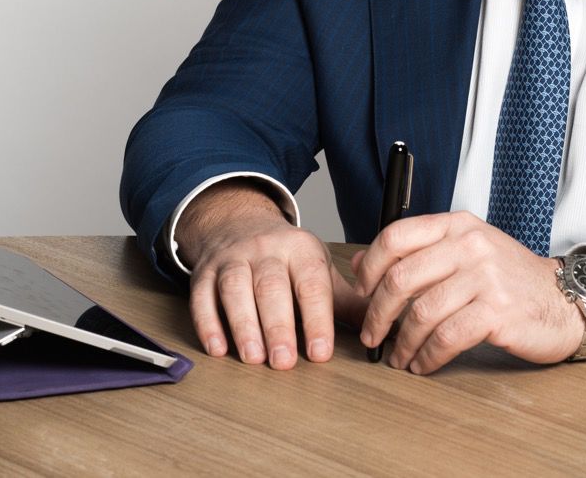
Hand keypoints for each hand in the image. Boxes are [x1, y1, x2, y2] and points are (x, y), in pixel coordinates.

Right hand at [177, 180, 365, 368]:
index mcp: (301, 249)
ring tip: (252, 357)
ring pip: (235, 289)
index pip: (312, 284)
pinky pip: (202, 296)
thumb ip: (347, 302)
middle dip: (278, 326)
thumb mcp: (319, 270)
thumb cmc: (286, 258)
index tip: (320, 352)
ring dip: (243, 325)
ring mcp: (232, 259)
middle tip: (283, 362)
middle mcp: (266, 249)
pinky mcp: (204, 272)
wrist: (238, 223)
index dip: (317, 319)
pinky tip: (217, 348)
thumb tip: (384, 328)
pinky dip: (207, 323)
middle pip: (271, 286)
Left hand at [353, 212, 585, 373]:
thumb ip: (415, 254)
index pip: (396, 236)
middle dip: (378, 314)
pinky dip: (428, 356)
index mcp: (458, 225)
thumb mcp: (464, 253)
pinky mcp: (498, 311)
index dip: (370, 268)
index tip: (362, 294)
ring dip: (402, 343)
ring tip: (399, 358)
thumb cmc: (509, 279)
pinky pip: (447, 337)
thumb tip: (360, 264)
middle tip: (372, 336)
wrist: (563, 300)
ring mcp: (486, 276)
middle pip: (402, 278)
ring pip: (422, 312)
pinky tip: (424, 364)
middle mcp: (471, 244)